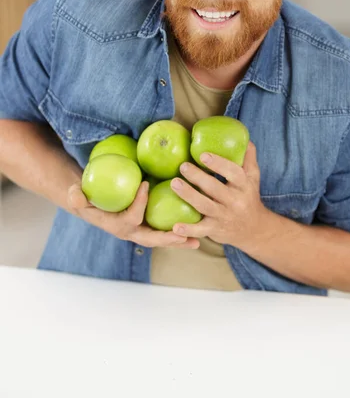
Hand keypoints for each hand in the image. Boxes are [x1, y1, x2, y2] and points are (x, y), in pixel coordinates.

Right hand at [67, 181, 199, 248]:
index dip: (138, 203)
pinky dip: (180, 233)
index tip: (146, 184)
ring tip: (198, 239)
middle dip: (168, 238)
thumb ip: (77, 196)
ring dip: (180, 240)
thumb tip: (75, 191)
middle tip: (184, 235)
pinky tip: (198, 228)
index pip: (130, 217)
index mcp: (117, 225)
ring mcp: (141, 233)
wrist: (93, 209)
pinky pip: (166, 232)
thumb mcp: (79, 197)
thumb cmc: (88, 200)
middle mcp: (131, 233)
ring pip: (162, 240)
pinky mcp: (149, 229)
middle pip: (152, 238)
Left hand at [169, 141, 265, 248]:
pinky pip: (200, 230)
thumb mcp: (253, 176)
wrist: (254, 229)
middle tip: (182, 166)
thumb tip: (243, 136)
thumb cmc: (248, 196)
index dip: (218, 164)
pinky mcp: (215, 230)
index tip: (203, 155)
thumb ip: (248, 156)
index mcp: (244, 185)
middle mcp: (235, 201)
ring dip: (188, 195)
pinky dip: (188, 230)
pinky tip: (174, 227)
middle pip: (215, 188)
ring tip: (173, 183)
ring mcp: (224, 216)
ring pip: (204, 206)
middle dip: (197, 177)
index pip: (233, 173)